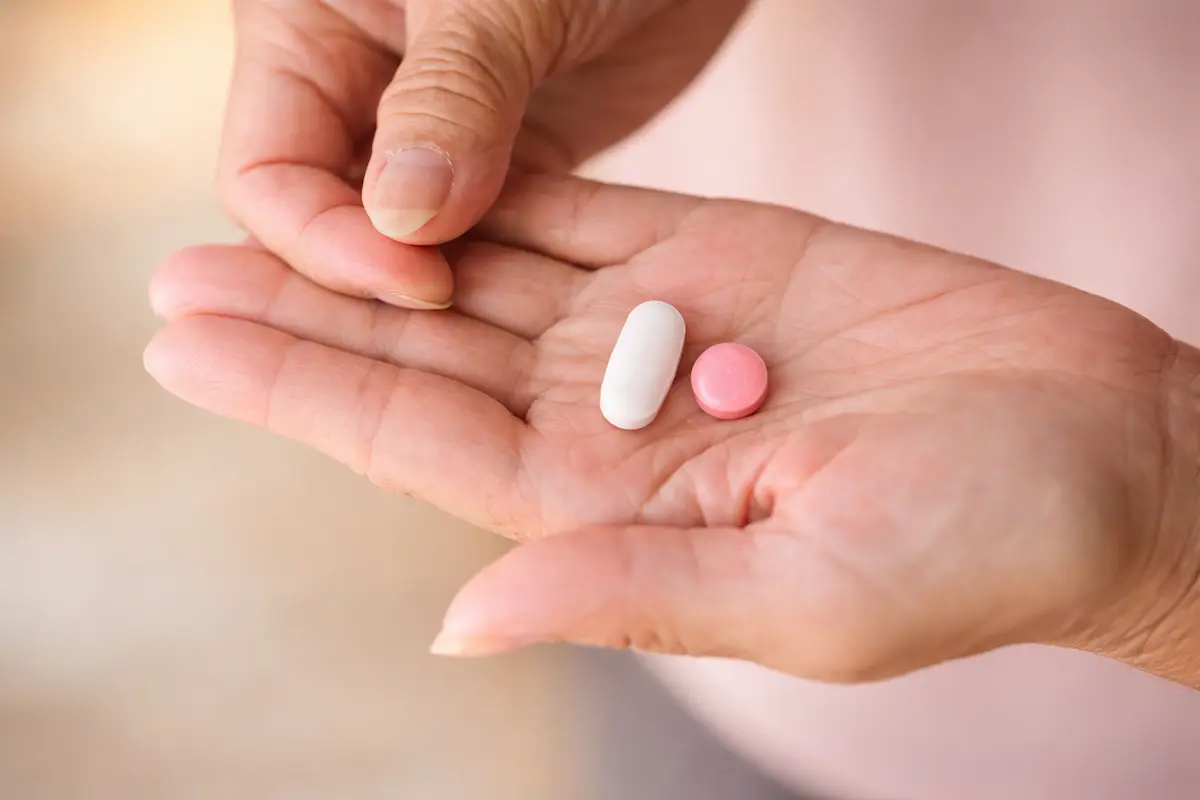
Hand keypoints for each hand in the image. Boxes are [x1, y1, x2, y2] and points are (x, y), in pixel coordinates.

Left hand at [145, 174, 1199, 684]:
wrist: (1103, 454)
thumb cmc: (981, 547)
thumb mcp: (806, 598)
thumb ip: (628, 594)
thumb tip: (458, 624)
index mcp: (615, 511)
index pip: (422, 444)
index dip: (301, 391)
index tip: (187, 342)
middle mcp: (617, 419)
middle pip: (428, 351)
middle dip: (304, 308)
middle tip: (175, 269)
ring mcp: (664, 329)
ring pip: (486, 272)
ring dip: (379, 239)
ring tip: (267, 201)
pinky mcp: (724, 252)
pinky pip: (585, 208)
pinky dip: (495, 184)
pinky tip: (415, 166)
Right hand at [220, 0, 748, 307]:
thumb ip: (451, 95)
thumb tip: (400, 221)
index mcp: (307, 28)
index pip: (270, 173)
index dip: (327, 243)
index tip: (419, 282)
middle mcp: (357, 88)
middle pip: (326, 221)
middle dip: (369, 286)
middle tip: (428, 353)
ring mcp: (433, 130)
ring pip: (406, 239)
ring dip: (436, 291)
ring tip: (475, 359)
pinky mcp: (506, 157)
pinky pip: (483, 234)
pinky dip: (495, 274)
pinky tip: (523, 323)